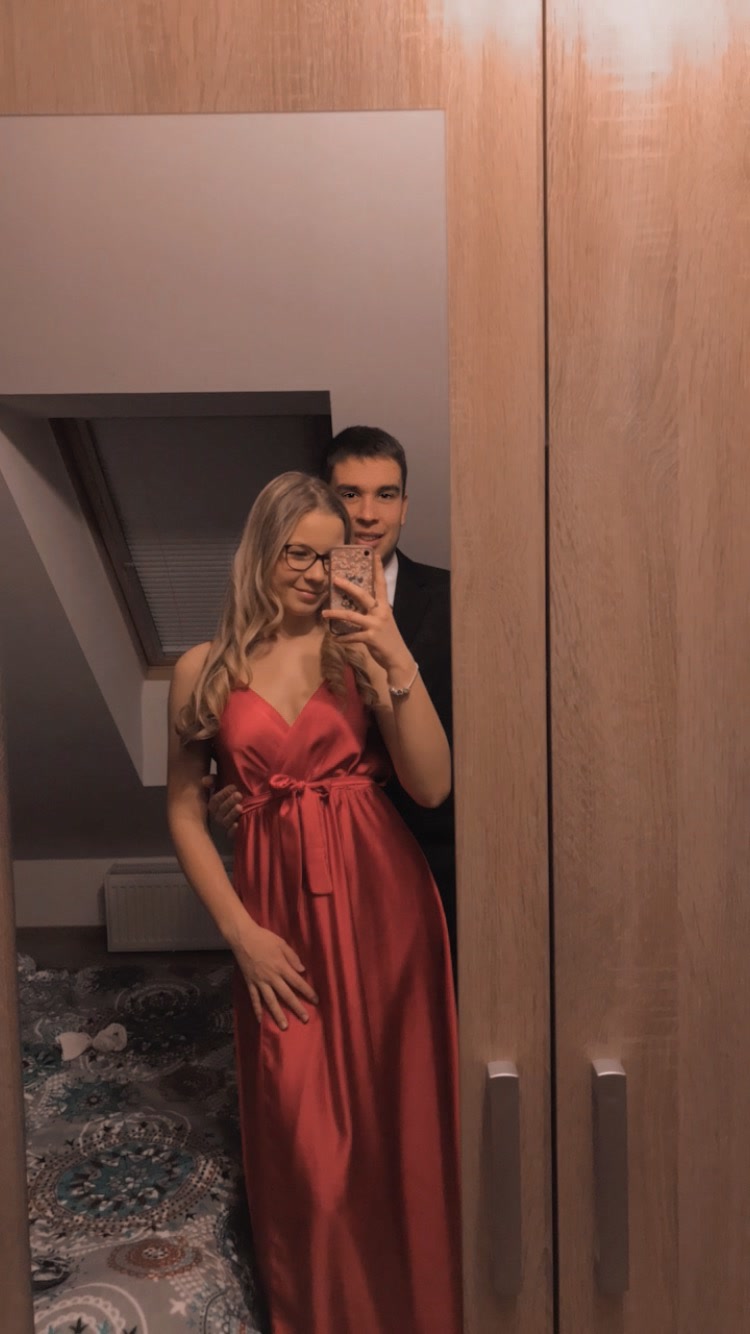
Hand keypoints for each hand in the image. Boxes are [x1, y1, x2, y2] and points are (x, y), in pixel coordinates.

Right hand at [201, 775, 241, 837]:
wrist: (230, 820)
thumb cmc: (225, 801)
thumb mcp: (218, 789)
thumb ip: (212, 781)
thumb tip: (206, 781)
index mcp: (212, 806)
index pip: (215, 800)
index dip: (224, 793)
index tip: (234, 786)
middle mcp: (216, 817)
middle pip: (221, 810)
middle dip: (229, 802)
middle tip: (239, 795)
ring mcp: (222, 827)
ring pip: (225, 821)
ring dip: (232, 814)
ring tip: (240, 807)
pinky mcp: (229, 835)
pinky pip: (229, 834)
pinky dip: (233, 830)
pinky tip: (237, 825)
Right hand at [233, 923, 318, 1029]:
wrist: (243, 937)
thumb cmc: (264, 938)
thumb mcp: (282, 943)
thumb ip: (293, 957)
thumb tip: (302, 971)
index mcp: (281, 966)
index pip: (297, 982)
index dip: (307, 992)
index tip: (316, 1001)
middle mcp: (271, 977)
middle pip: (286, 995)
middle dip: (296, 1007)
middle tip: (305, 1019)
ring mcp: (260, 981)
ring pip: (270, 1001)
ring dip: (278, 1014)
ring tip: (284, 1026)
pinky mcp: (250, 983)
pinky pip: (254, 999)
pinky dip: (257, 1010)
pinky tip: (260, 1020)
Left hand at [322, 553, 412, 676]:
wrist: (398, 657)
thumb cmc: (389, 638)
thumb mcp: (384, 621)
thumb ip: (373, 612)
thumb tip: (358, 605)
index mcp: (385, 606)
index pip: (381, 584)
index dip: (378, 569)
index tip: (373, 554)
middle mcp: (380, 612)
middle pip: (363, 595)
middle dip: (348, 586)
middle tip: (335, 579)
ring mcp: (375, 625)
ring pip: (352, 616)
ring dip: (336, 614)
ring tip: (324, 613)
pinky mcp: (371, 638)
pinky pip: (352, 636)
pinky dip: (342, 638)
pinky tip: (334, 637)